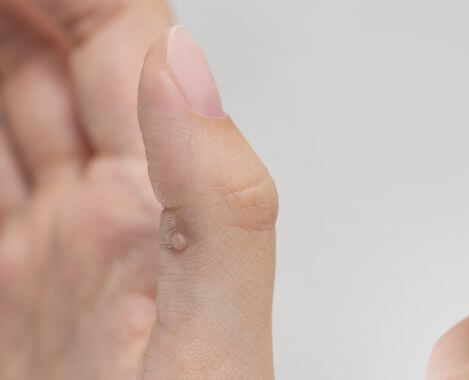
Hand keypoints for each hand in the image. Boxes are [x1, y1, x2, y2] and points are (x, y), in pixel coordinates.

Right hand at [0, 1, 276, 378]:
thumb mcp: (209, 342)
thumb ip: (219, 202)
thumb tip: (189, 65)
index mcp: (154, 206)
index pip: (121, 40)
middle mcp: (102, 213)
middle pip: (54, 57)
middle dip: (20, 6)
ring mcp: (43, 250)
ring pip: (4, 109)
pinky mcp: (6, 290)